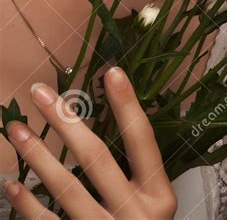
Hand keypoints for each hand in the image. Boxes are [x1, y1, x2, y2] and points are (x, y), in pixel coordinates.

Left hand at [4, 67, 177, 218]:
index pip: (143, 140)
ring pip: (66, 187)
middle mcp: (135, 215)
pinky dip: (28, 205)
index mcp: (160, 197)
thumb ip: (140, 172)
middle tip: (40, 92)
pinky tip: (13, 185)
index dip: (127, 105)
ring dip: (37, 154)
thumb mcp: (155, 205)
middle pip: (96, 158)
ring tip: (15, 128)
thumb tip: (119, 118)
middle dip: (66, 121)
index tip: (110, 71)